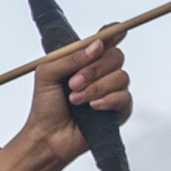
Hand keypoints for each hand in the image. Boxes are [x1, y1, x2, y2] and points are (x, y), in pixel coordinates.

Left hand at [0, 37, 131, 170]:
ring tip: (75, 100)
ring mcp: (112, 90)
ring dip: (96, 87)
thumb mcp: (47, 74)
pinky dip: (108, 100)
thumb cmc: (45, 107)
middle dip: (94, 69)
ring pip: (121, 76)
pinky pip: (125, 97)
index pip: (107, 39)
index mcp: (85, 60)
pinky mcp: (119, 110)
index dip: (114, 33)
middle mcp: (101, 72)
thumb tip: (96, 45)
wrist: (47, 137)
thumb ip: (69, 57)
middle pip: (116, 56)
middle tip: (73, 83)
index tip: (113, 34)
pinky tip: (93, 107)